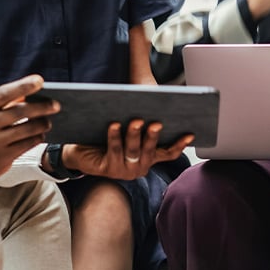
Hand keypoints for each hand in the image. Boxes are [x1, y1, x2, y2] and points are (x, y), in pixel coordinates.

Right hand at [0, 75, 57, 187]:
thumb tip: (24, 95)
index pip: (3, 93)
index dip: (23, 86)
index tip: (40, 80)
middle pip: (21, 112)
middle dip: (43, 107)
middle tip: (56, 104)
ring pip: (28, 130)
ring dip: (43, 124)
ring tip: (48, 122)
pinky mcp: (2, 158)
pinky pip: (26, 145)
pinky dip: (37, 139)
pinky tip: (39, 136)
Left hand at [65, 120, 194, 180]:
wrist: (79, 151)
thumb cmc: (106, 137)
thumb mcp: (129, 129)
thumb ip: (142, 122)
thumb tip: (154, 98)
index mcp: (147, 159)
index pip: (168, 154)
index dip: (179, 145)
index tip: (190, 134)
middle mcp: (138, 168)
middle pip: (150, 150)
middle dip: (153, 136)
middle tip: (156, 123)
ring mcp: (124, 171)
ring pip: (133, 151)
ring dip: (134, 135)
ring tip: (136, 121)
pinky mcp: (109, 170)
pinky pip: (114, 151)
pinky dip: (115, 137)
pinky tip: (114, 124)